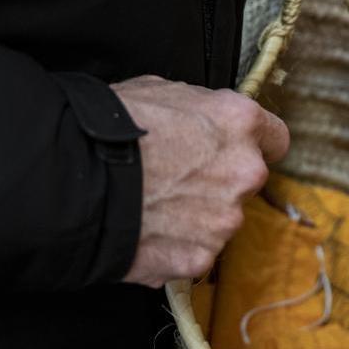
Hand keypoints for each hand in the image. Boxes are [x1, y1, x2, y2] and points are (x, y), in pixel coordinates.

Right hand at [114, 76, 289, 287]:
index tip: (239, 150)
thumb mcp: (161, 91)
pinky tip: (146, 230)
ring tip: (155, 205)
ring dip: (198, 215)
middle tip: (178, 178)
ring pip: (221, 219)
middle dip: (220, 181)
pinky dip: (176, 246)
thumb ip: (200, 110)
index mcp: (240, 123)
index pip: (276, 138)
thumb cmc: (110, 129)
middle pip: (247, 181)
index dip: (256, 144)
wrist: (71, 181)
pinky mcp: (200, 257)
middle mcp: (245, 171)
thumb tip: (202, 119)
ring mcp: (225, 219)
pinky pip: (195, 251)